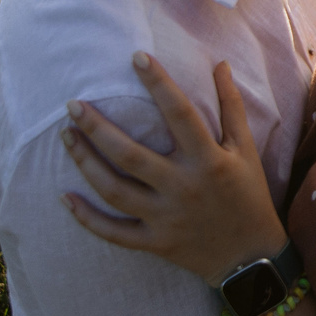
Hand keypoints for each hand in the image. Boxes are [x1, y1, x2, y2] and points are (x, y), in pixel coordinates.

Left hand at [59, 53, 288, 283]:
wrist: (251, 258)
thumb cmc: (249, 196)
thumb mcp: (246, 150)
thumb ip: (231, 107)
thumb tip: (219, 64)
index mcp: (209, 160)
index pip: (180, 114)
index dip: (159, 83)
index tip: (136, 57)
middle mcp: (184, 187)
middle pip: (131, 154)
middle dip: (97, 127)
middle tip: (73, 105)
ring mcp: (166, 217)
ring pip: (114, 190)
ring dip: (85, 162)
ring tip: (66, 136)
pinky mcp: (155, 242)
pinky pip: (113, 231)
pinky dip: (86, 217)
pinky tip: (64, 196)